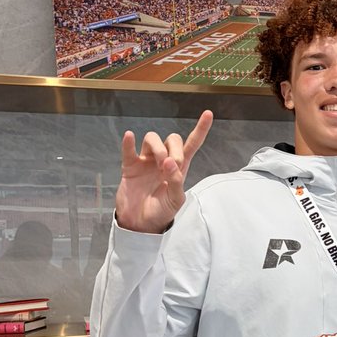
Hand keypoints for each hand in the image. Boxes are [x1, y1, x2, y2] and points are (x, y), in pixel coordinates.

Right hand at [115, 111, 212, 233]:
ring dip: (157, 147)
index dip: (200, 129)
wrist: (141, 223)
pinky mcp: (131, 166)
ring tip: (159, 163)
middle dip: (174, 147)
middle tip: (172, 165)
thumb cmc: (161, 211)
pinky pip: (129, 149)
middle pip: (172, 138)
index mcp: (180, 168)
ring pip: (152, 139)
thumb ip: (176, 182)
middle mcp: (164, 160)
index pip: (192, 144)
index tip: (208, 114)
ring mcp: (147, 161)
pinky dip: (128, 142)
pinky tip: (130, 136)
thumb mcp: (175, 201)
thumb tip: (171, 162)